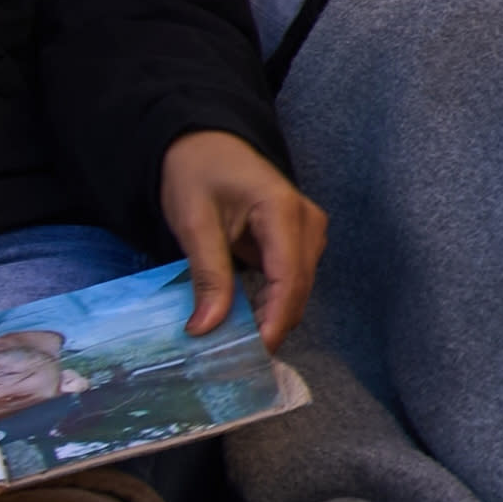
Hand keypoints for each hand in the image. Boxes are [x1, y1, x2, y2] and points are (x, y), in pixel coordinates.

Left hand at [162, 130, 328, 348]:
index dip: (274, 321)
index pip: (289, 279)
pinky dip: (271, 302)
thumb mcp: (193, 222)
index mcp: (284, 211)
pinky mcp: (300, 239)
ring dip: (271, 315)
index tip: (251, 353)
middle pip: (298, 289)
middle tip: (234, 358)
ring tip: (236, 341)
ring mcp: (309, 230)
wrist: (204, 143)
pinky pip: (291, 279)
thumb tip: (206, 328)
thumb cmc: (196, 173)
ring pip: (298, 288)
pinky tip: (245, 318)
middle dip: (272, 325)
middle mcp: (309, 222)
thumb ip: (207, 275)